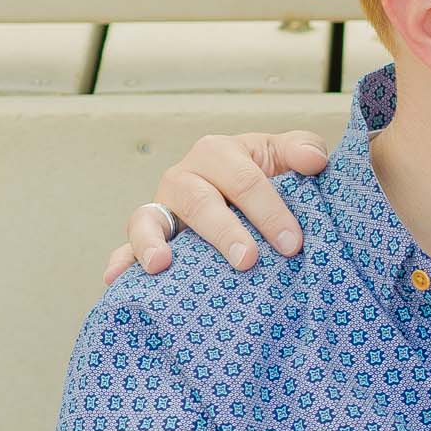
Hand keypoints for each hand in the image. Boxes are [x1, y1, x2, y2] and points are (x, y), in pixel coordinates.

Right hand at [103, 131, 331, 284]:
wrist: (245, 196)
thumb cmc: (268, 176)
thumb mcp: (286, 156)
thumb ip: (302, 150)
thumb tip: (314, 161)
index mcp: (218, 153)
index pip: (245, 181)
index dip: (270, 211)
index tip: (293, 243)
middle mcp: (184, 177)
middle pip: (200, 202)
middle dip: (224, 232)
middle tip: (248, 260)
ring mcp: (162, 207)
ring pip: (150, 220)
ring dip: (153, 243)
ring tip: (163, 265)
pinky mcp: (149, 236)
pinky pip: (126, 247)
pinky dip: (121, 261)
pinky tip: (116, 280)